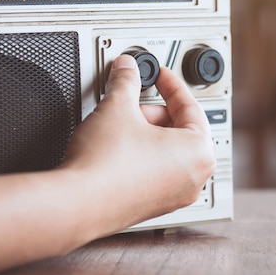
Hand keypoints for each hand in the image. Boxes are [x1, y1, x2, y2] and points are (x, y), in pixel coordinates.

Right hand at [62, 54, 215, 231]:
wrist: (75, 203)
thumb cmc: (104, 164)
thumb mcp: (117, 107)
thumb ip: (126, 81)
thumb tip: (126, 68)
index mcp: (199, 152)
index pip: (191, 106)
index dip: (171, 84)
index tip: (160, 74)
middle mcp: (195, 177)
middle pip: (181, 129)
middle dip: (154, 112)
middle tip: (131, 104)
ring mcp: (176, 195)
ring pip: (168, 151)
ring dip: (146, 133)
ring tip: (120, 127)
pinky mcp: (154, 206)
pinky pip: (156, 171)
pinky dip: (142, 155)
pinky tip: (117, 149)